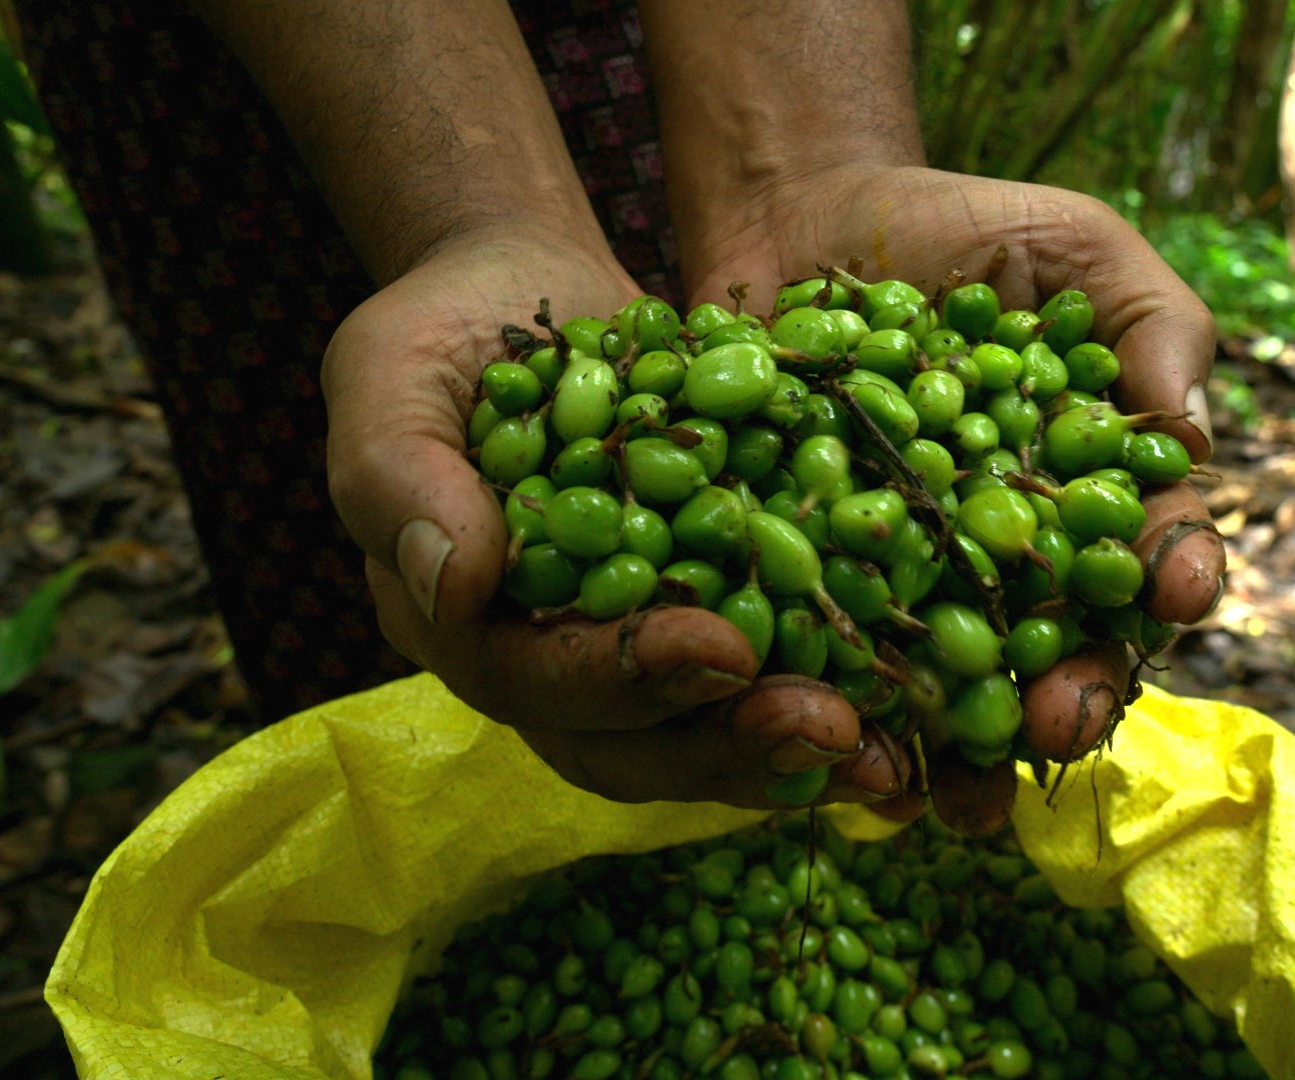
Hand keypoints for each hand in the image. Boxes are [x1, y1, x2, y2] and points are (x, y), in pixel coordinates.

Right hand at [323, 224, 909, 807]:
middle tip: (833, 729)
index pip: (532, 682)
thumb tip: (457, 591)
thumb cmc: (440, 329)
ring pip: (700, 738)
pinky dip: (830, 697)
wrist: (523, 293)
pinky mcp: (699, 617)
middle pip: (628, 745)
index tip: (721, 651)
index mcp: (457, 625)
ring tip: (884, 752)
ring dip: (791, 750)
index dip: (625, 679)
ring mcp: (621, 651)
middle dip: (729, 744)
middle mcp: (539, 663)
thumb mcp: (389, 376)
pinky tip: (905, 712)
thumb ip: (402, 482)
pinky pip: (761, 684)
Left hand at [680, 165, 1226, 831]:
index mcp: (1092, 494)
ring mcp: (913, 580)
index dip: (1172, 577)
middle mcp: (1013, 558)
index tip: (1180, 591)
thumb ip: (1149, 322)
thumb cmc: (963, 231)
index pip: (1148, 552)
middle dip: (1069, 696)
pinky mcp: (812, 586)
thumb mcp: (1075, 245)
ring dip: (960, 752)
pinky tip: (845, 762)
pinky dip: (841, 717)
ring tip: (958, 796)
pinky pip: (833, 664)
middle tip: (1058, 721)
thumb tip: (1190, 436)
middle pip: (1057, 651)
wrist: (803, 213)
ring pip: (951, 690)